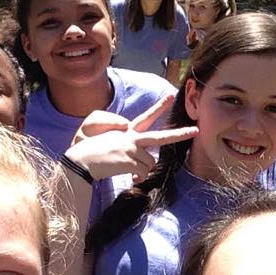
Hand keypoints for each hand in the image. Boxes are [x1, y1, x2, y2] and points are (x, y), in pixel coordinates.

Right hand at [67, 95, 197, 181]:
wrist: (80, 161)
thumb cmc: (87, 150)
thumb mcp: (105, 139)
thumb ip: (122, 137)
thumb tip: (135, 145)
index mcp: (126, 131)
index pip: (145, 118)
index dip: (159, 107)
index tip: (171, 96)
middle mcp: (132, 137)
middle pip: (161, 137)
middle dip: (179, 134)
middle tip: (195, 130)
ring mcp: (132, 149)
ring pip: (149, 163)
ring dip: (141, 170)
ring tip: (126, 169)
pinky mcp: (130, 160)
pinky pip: (143, 172)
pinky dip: (137, 178)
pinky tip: (127, 176)